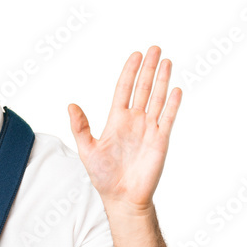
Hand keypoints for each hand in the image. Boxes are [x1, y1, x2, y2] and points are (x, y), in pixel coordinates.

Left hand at [67, 46, 182, 212]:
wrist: (122, 198)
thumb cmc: (104, 176)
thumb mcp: (87, 149)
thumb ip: (80, 127)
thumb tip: (71, 105)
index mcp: (117, 120)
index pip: (124, 89)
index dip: (130, 72)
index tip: (136, 55)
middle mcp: (135, 121)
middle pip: (143, 88)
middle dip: (149, 68)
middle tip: (155, 48)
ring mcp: (149, 129)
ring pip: (157, 99)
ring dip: (162, 80)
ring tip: (167, 61)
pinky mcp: (161, 141)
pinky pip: (168, 118)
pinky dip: (172, 104)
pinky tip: (176, 89)